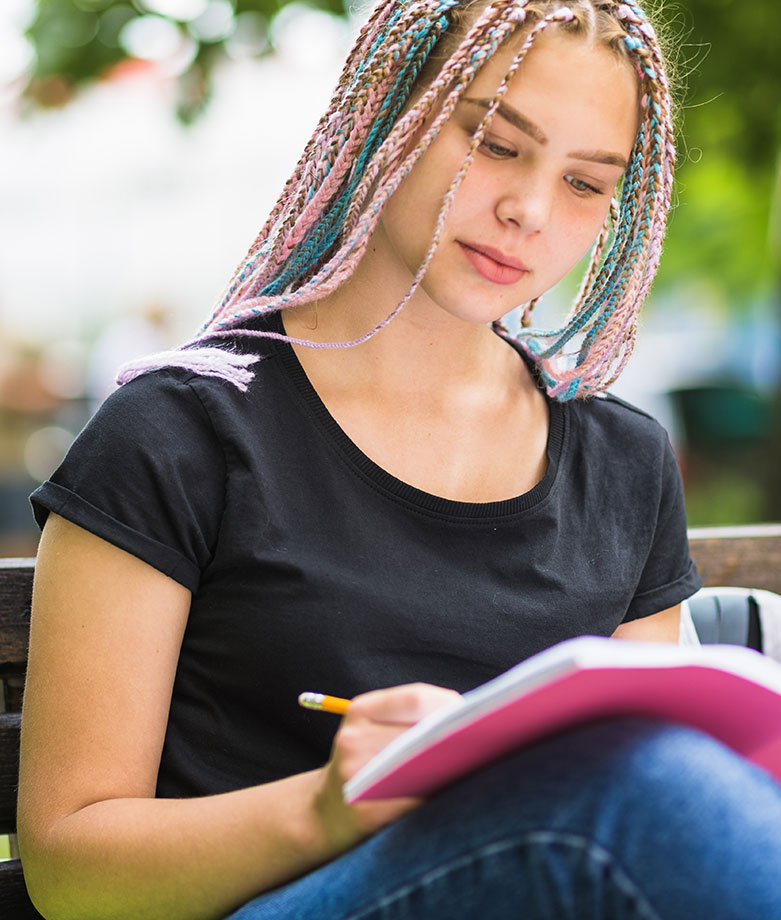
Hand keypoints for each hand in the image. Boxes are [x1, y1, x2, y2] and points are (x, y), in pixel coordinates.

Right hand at [312, 683, 460, 853]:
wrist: (325, 814)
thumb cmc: (366, 764)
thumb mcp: (374, 729)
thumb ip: (412, 717)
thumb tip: (468, 715)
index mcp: (359, 711)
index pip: (417, 699)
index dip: (451, 706)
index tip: (471, 715)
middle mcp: (353, 740)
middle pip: (422, 733)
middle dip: (456, 737)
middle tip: (483, 742)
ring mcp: (357, 777)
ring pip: (423, 768)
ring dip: (453, 767)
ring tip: (470, 765)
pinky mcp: (367, 813)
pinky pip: (417, 802)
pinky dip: (439, 795)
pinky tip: (451, 793)